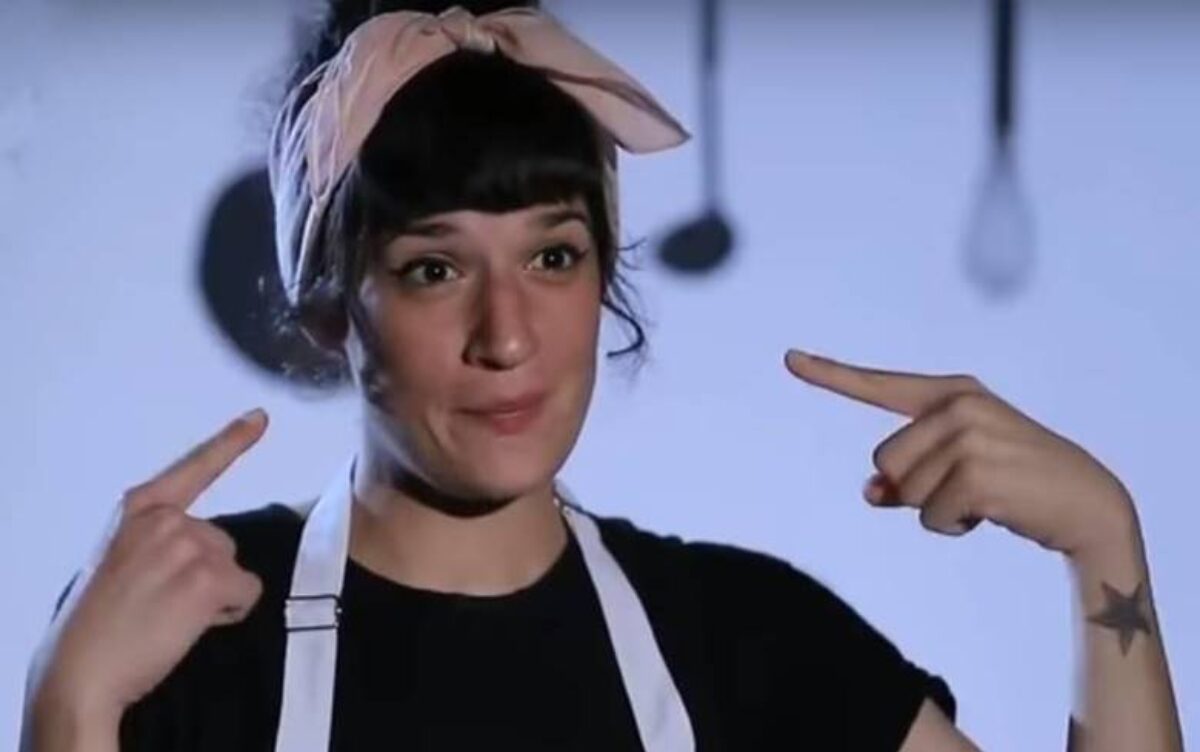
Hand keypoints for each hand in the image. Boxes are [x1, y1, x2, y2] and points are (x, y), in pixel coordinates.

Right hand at [32, 410, 268, 722]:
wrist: (83, 670)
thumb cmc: (99, 623)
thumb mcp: (122, 559)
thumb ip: (158, 542)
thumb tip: (199, 553)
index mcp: (139, 510)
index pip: (193, 469)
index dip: (231, 441)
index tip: (261, 417)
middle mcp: (167, 519)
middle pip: (221, 542)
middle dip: (205, 574)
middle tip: (162, 604)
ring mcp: (189, 545)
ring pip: (235, 568)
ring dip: (216, 594)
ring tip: (170, 616)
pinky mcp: (209, 577)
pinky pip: (247, 592)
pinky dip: (231, 611)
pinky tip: (191, 625)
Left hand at [784, 350, 1136, 558]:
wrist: (1087, 502)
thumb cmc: (1014, 483)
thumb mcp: (957, 470)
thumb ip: (906, 476)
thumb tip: (869, 494)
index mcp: (952, 393)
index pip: (878, 385)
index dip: (829, 374)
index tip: (789, 358)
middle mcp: (958, 404)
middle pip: (884, 461)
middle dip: (915, 488)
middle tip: (968, 487)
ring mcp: (969, 435)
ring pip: (906, 491)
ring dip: (938, 510)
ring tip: (985, 497)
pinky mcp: (976, 472)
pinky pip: (929, 516)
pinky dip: (954, 527)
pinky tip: (991, 514)